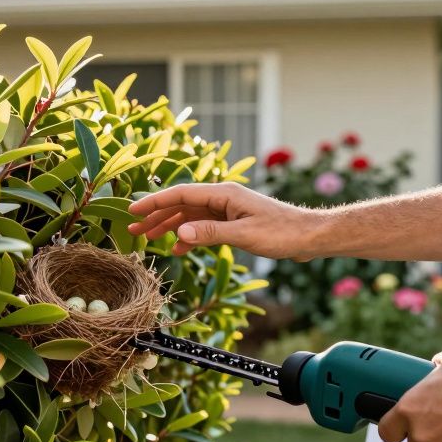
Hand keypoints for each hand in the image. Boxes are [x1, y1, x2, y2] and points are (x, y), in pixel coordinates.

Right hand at [126, 182, 313, 257]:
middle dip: (156, 215)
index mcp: (223, 193)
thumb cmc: (282, 232)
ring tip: (148, 238)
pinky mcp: (233, 221)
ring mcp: (227, 209)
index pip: (180, 194)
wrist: (308, 236)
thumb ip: (209, 233)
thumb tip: (178, 233)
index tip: (133, 210)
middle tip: (133, 228)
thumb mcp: (243, 234)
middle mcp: (222, 197)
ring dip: (169, 226)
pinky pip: (203, 226)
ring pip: (190, 215)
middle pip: (181, 204)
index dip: (155, 202)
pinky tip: (179, 248)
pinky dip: (189, 235)